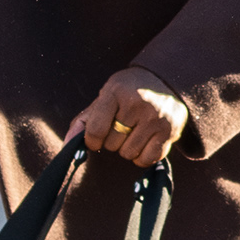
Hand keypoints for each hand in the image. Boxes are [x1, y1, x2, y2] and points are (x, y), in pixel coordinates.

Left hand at [72, 71, 189, 169]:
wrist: (165, 80)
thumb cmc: (127, 92)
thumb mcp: (105, 97)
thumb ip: (85, 121)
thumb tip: (68, 144)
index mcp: (116, 92)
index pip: (96, 130)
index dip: (92, 140)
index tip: (96, 138)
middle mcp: (138, 104)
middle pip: (112, 144)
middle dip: (113, 140)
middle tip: (122, 126)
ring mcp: (156, 118)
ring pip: (129, 153)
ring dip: (127, 148)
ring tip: (134, 132)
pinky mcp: (170, 131)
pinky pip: (148, 159)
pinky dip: (142, 156)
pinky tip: (144, 141)